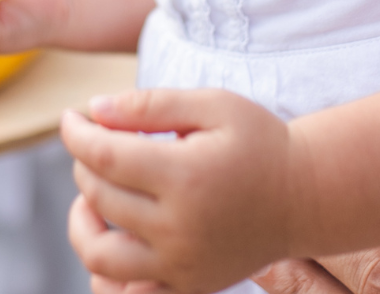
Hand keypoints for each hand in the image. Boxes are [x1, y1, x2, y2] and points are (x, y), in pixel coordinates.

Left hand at [64, 88, 298, 293]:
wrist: (307, 196)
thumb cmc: (259, 143)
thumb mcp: (213, 105)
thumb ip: (152, 105)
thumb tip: (95, 110)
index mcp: (186, 176)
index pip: (103, 155)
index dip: (76, 133)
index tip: (72, 117)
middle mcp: (180, 227)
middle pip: (99, 196)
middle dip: (84, 163)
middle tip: (97, 144)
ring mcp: (183, 264)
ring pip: (100, 256)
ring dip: (82, 224)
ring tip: (93, 198)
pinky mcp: (190, 286)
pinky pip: (129, 293)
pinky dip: (107, 271)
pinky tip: (113, 237)